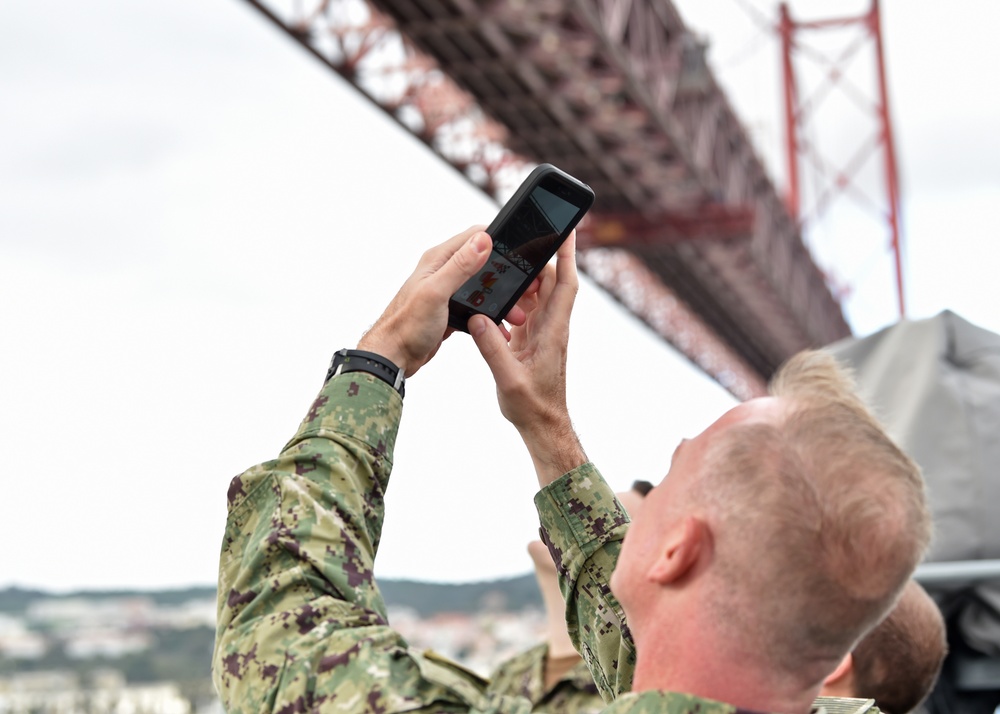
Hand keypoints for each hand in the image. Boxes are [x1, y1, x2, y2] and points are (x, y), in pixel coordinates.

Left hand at [358, 226, 526, 377]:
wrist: (392, 356)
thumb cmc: (406, 326)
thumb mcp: (436, 293)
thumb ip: (460, 266)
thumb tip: (483, 240)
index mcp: (438, 260)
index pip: (473, 236)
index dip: (498, 240)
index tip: (520, 251)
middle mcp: (441, 272)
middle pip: (481, 262)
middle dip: (504, 274)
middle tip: (524, 289)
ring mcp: (445, 292)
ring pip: (480, 287)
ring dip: (499, 298)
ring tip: (516, 313)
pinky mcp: (448, 311)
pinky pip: (474, 308)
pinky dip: (488, 315)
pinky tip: (499, 327)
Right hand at [469, 234, 585, 484]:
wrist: (542, 424)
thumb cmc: (532, 405)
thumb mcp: (508, 378)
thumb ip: (492, 348)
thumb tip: (478, 319)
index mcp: (552, 331)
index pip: (565, 285)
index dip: (567, 256)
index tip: (568, 229)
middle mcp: (550, 327)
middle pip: (551, 282)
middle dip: (541, 258)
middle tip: (525, 236)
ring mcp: (542, 333)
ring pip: (537, 295)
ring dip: (525, 279)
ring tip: (506, 262)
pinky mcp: (531, 341)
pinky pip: (525, 311)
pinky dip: (514, 299)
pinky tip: (498, 294)